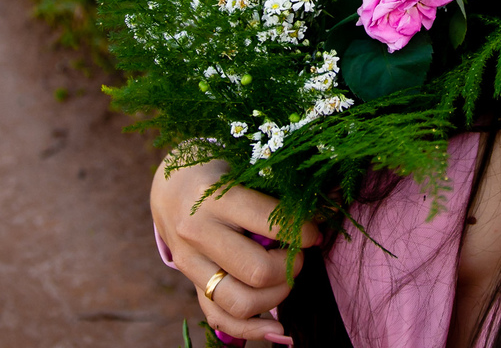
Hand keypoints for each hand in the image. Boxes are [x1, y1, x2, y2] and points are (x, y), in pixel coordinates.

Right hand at [150, 157, 319, 342]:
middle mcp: (198, 232)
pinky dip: (253, 331)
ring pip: (240, 302)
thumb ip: (281, 191)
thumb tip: (329, 212)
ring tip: (284, 277)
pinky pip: (220, 319)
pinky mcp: (190, 283)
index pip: (270, 223)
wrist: (172, 187)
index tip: (313, 231)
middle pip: (256, 271)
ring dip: (275, 297)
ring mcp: (190, 263)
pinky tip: (279, 329)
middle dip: (289, 267)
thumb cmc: (220, 172)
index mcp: (215, 195)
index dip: (303, 232)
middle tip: (297, 254)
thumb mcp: (246, 168)